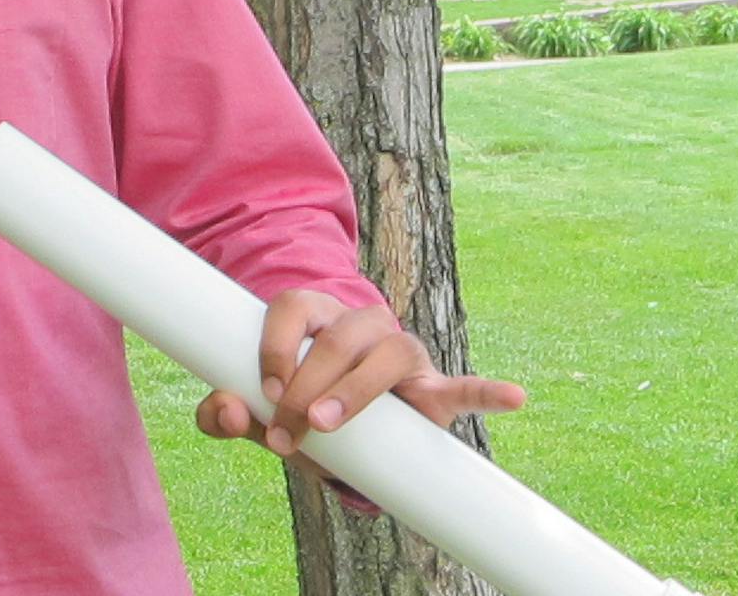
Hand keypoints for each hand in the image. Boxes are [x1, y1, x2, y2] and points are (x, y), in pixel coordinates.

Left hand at [193, 289, 525, 495]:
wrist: (346, 422)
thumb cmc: (297, 403)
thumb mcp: (255, 411)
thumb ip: (225, 411)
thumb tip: (222, 409)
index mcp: (317, 315)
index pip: (295, 305)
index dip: (277, 345)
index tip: (264, 391)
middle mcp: (360, 323)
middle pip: (338, 335)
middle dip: (308, 384)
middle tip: (287, 432)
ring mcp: (400, 352)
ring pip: (387, 353)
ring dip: (355, 390)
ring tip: (328, 424)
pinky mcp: (432, 388)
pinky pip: (463, 385)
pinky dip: (488, 390)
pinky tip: (515, 397)